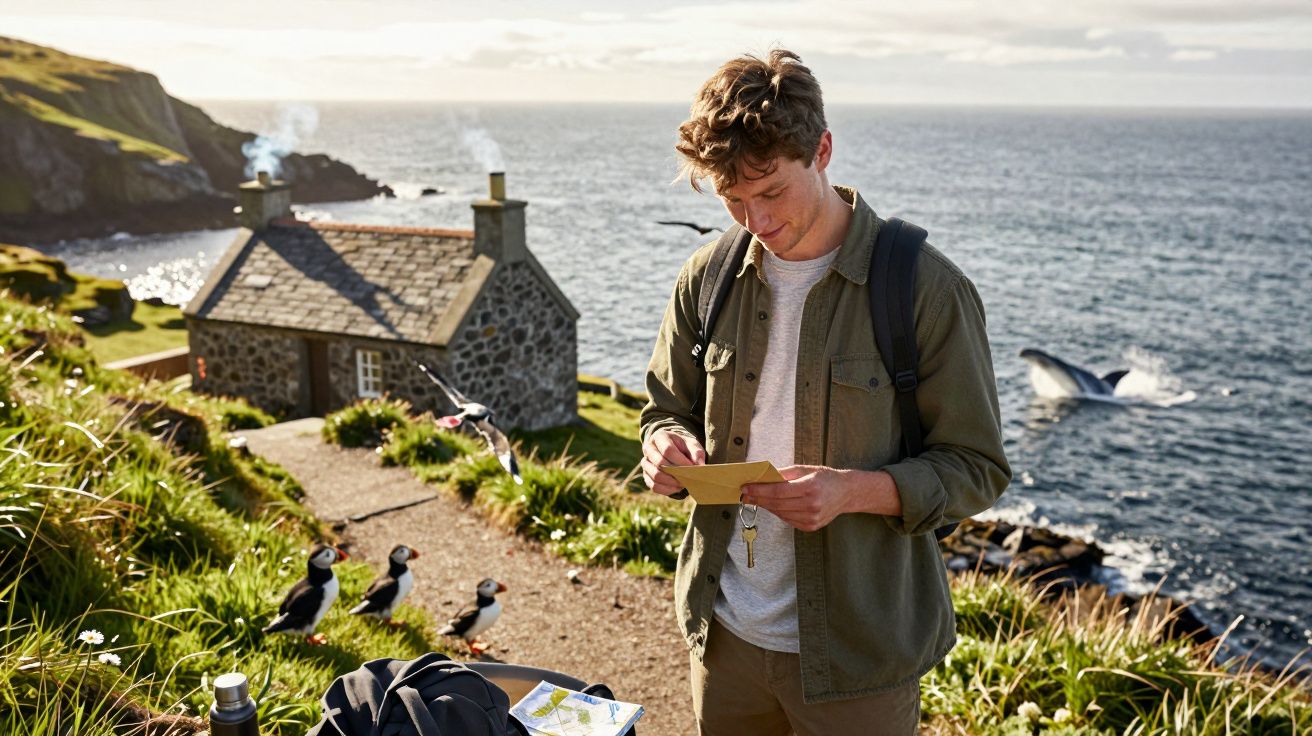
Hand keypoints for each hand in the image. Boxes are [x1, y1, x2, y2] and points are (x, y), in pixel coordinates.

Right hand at [641, 430, 705, 496]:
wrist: (672, 449)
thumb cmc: (683, 446)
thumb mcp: (692, 444)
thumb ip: (697, 453)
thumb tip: (700, 466)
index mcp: (660, 436)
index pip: (667, 450)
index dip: (680, 461)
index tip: (692, 468)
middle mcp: (648, 448)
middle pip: (660, 463)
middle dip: (676, 473)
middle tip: (688, 478)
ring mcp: (645, 462)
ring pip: (655, 476)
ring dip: (671, 482)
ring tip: (683, 483)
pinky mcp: (646, 475)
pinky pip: (654, 486)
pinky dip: (667, 489)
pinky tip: (677, 488)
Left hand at [741, 465, 891, 531]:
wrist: (847, 493)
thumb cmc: (825, 477)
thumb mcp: (806, 469)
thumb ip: (784, 474)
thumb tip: (762, 477)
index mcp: (810, 488)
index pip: (778, 491)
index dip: (759, 491)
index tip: (746, 488)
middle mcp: (812, 505)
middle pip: (777, 504)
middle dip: (758, 499)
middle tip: (745, 494)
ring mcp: (812, 518)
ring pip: (780, 513)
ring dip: (767, 506)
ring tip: (757, 498)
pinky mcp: (811, 526)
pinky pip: (788, 520)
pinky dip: (778, 512)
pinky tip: (774, 505)